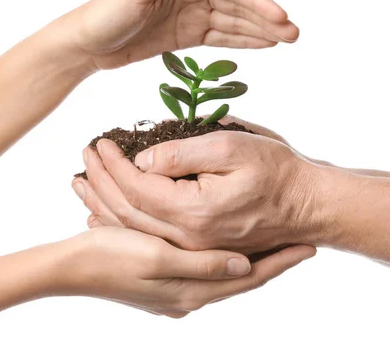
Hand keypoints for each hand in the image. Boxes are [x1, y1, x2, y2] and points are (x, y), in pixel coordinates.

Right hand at [48, 227, 314, 317]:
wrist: (70, 267)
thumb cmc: (110, 258)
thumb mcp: (158, 258)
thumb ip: (201, 265)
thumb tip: (243, 265)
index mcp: (190, 292)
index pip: (247, 277)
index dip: (279, 262)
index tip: (309, 247)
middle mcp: (187, 296)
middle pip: (240, 277)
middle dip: (270, 259)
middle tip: (298, 240)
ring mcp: (175, 291)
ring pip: (223, 271)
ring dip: (248, 255)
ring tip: (272, 238)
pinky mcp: (162, 281)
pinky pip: (204, 267)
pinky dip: (221, 254)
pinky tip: (226, 241)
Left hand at [51, 0, 298, 69]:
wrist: (87, 43)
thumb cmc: (106, 12)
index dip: (257, 3)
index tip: (279, 18)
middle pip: (237, 7)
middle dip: (267, 19)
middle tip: (295, 34)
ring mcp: (189, 17)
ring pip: (232, 24)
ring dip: (260, 31)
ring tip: (286, 41)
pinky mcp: (184, 37)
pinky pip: (218, 39)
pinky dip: (241, 41)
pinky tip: (261, 45)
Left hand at [72, 118, 329, 253]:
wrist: (306, 206)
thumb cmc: (276, 172)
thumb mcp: (232, 147)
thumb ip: (184, 154)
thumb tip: (143, 160)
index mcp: (193, 212)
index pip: (137, 188)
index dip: (114, 164)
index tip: (100, 141)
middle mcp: (188, 237)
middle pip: (128, 211)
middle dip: (101, 182)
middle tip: (84, 156)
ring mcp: (192, 247)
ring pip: (134, 228)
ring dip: (104, 203)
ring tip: (82, 182)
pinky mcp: (197, 247)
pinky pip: (149, 237)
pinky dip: (122, 222)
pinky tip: (106, 213)